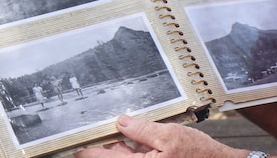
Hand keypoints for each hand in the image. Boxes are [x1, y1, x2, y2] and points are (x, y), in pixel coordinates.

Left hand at [74, 115, 248, 157]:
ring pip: (124, 154)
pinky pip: (137, 156)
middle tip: (104, 122)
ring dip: (122, 141)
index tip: (78, 140)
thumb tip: (122, 122)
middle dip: (109, 140)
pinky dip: (135, 145)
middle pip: (112, 155)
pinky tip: (140, 134)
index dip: (88, 148)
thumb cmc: (198, 155)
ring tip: (124, 125)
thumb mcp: (169, 135)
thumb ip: (143, 130)